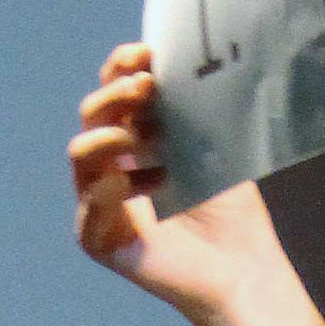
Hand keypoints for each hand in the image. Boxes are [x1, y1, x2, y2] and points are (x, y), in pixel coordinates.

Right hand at [70, 46, 278, 317]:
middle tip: (148, 88)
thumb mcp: (216, 148)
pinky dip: (114, 190)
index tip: (146, 55)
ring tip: (146, 137)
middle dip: (116, 94)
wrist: (244, 270)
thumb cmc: (232, 213)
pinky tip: (153, 183)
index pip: (114, 93)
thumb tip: (188, 60)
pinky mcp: (100, 241)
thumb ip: (196, 110)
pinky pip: (89, 210)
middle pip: (92, 115)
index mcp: (134, 139)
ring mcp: (100, 203)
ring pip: (80, 154)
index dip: (121, 68)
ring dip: (110, 135)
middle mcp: (111, 165)